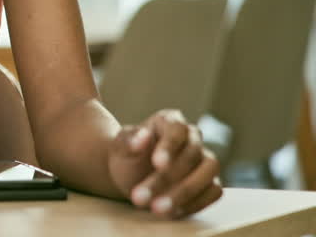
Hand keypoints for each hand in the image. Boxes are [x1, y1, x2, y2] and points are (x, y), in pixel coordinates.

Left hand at [108, 109, 222, 218]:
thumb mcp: (120, 148)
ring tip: (157, 209)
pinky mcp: (211, 183)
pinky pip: (213, 192)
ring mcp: (205, 160)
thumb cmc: (127, 157)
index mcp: (169, 121)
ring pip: (209, 171)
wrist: (131, 177)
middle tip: (141, 197)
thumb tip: (142, 136)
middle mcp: (192, 138)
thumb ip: (128, 141)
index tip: (157, 164)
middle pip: (191, 154)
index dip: (170, 146)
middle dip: (167, 178)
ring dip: (185, 193)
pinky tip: (171, 212)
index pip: (177, 129)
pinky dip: (195, 203)